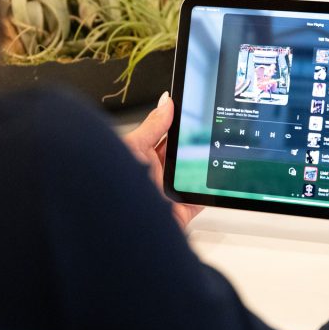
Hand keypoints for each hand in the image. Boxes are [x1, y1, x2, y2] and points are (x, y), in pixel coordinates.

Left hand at [122, 92, 203, 230]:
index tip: (193, 110)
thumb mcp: (134, 147)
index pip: (162, 137)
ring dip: (201, 167)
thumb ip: (153, 126)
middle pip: (179, 156)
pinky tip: (216, 180)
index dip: (177, 124)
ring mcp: (165, 195)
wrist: (116, 227)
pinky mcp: (178, 213)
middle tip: (208, 130)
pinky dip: (209, 192)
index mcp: (139, 157)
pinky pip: (199, 201)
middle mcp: (152, 176)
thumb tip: (167, 102)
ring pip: (190, 176)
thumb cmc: (112, 186)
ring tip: (214, 150)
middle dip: (192, 145)